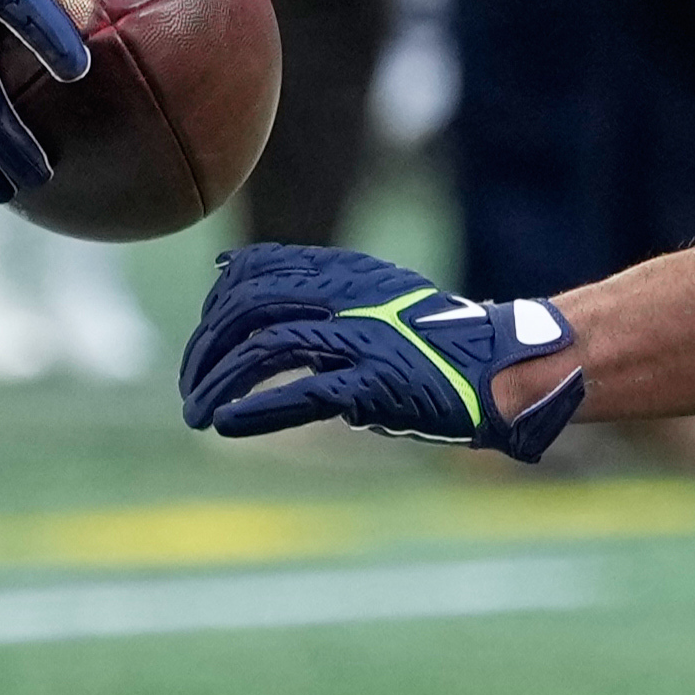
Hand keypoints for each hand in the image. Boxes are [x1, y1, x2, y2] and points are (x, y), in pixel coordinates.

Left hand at [180, 246, 586, 461]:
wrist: (502, 365)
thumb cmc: (437, 339)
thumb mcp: (376, 296)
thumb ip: (318, 290)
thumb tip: (234, 276)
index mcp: (347, 274)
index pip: (256, 270)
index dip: (217, 303)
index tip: (204, 337)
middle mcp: (348, 298)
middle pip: (248, 310)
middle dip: (206, 349)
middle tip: (191, 388)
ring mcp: (360, 339)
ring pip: (264, 350)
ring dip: (219, 385)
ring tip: (198, 415)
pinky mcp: (374, 384)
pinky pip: (302, 391)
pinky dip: (257, 408)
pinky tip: (228, 424)